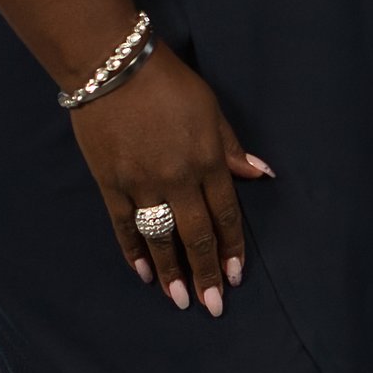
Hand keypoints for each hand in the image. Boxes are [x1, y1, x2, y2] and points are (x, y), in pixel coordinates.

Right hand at [67, 45, 272, 314]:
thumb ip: (231, 148)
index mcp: (207, 159)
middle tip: (213, 306)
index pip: (226, 214)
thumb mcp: (211, 109)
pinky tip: (145, 274)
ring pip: (161, 238)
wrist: (113, 67)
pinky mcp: (111, 184)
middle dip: (206, 273)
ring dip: (173, 272)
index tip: (236, 276)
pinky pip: (125, 227)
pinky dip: (135, 252)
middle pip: (197, 235)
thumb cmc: (169, 83)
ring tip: (181, 302)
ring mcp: (142, 184)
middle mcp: (178, 178)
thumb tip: (261, 174)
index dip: (232, 247)